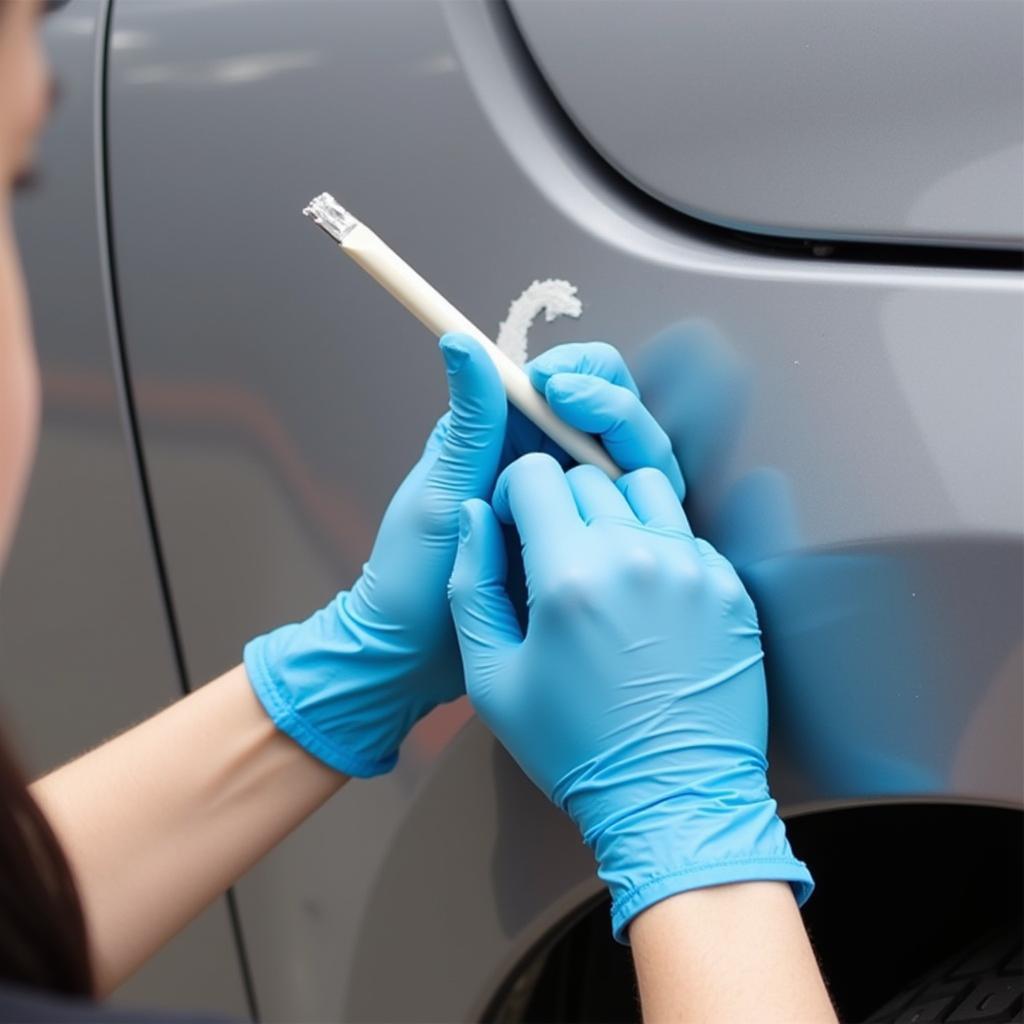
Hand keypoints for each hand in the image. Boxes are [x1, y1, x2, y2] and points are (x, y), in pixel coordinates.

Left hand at [244, 335, 681, 776]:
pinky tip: (634, 528)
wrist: (412, 655)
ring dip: (632, 462)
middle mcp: (549, 460)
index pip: (575, 376)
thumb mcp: (442, 492)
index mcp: (510, 432)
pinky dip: (641, 511)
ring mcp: (573, 505)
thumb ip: (469, 421)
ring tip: (603, 490)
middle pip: (617, 416)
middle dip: (617, 412)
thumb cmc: (412, 573)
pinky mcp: (587, 547)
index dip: (582, 372)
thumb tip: (458, 339)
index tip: (557, 388)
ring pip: (634, 464)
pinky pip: (630, 517)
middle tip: (580, 432)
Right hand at [448, 454, 811, 939]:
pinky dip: (660, 545)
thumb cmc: (573, 748)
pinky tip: (647, 595)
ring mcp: (692, 568)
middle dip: (560, 503)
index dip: (513, 493)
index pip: (535, 474)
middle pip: (587, 476)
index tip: (514, 524)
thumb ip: (471, 584)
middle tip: (554, 554)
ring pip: (643, 489)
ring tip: (604, 561)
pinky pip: (687, 532)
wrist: (672, 801)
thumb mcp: (491, 677)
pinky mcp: (730, 588)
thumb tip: (472, 516)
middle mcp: (635, 555)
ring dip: (614, 509)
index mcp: (569, 574)